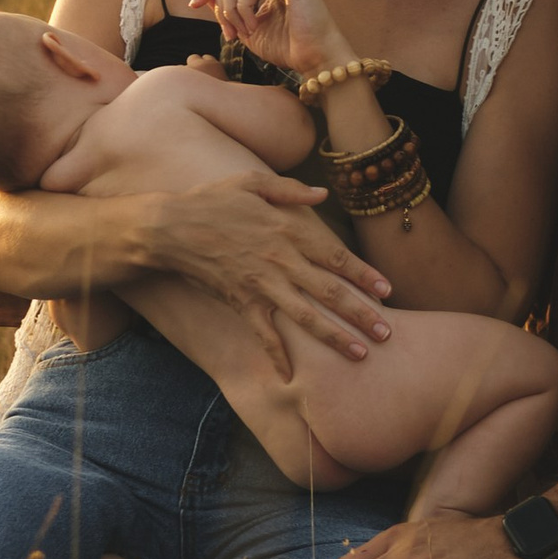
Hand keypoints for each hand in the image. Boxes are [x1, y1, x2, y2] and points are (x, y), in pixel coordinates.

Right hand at [137, 178, 391, 374]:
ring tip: (360, 354)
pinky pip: (264, 334)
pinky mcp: (241, 302)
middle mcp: (280, 260)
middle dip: (361, 313)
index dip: (363, 274)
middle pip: (329, 291)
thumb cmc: (212, 200)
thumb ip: (290, 190)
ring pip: (306, 316)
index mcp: (287, 230)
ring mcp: (261, 284)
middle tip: (387, 333)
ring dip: (335, 337)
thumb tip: (323, 193)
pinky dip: (277, 355)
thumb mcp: (252, 181)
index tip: (386, 290)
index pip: (335, 255)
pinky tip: (291, 377)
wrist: (170, 228)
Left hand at [186, 0, 351, 83]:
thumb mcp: (242, 22)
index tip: (195, 5)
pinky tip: (254, 26)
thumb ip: (224, 3)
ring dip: (230, 9)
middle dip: (220, 3)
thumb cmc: (284, 44)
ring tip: (243, 32)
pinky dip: (243, 10)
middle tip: (230, 32)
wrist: (313, 59)